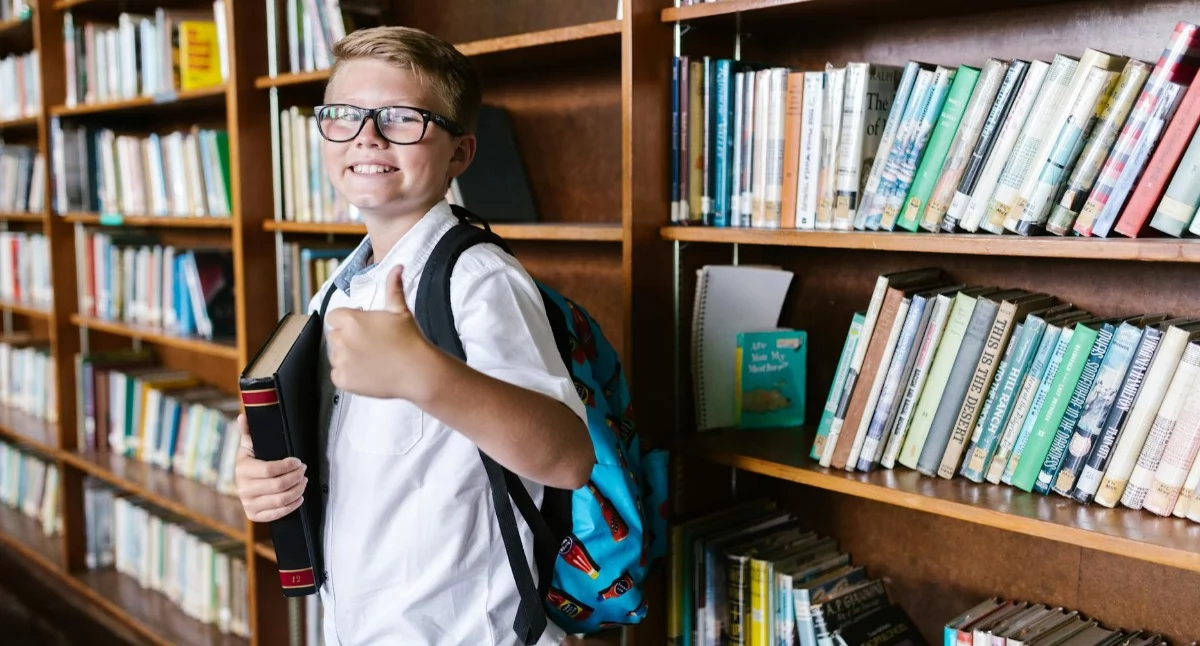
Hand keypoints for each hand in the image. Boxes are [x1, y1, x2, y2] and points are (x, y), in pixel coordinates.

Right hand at [234, 413, 307, 522]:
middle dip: (296, 477)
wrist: (244, 484)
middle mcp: (243, 489)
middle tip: (304, 470)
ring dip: (297, 490)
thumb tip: (243, 416)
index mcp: (242, 469)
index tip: (298, 461)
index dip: (287, 466)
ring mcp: (248, 504)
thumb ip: (248, 431)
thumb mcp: (249, 446)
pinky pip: (277, 514)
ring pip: (280, 500)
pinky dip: (292, 506)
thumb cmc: (251, 461)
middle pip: (277, 486)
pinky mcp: (254, 515)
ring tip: (304, 481)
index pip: (269, 470)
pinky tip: (300, 497)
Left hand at [325, 265, 438, 400]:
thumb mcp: (400, 310)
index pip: (334, 317)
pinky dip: (348, 376)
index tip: (362, 330)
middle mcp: (343, 339)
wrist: (417, 371)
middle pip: (334, 337)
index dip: (346, 323)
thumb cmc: (410, 339)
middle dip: (347, 340)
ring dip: (347, 358)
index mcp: (351, 320)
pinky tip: (367, 373)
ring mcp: (342, 361)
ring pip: (335, 357)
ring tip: (371, 360)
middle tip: (370, 346)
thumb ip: (393, 288)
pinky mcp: (343, 380)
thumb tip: (397, 267)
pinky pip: (337, 375)